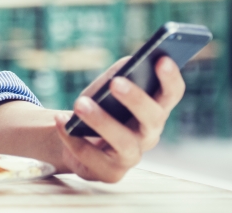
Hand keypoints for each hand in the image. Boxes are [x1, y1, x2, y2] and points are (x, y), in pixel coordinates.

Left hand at [53, 56, 185, 181]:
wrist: (77, 138)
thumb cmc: (101, 107)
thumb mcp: (108, 87)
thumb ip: (121, 73)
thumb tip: (128, 64)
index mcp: (154, 109)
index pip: (171, 94)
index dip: (170, 78)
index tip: (162, 58)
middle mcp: (149, 135)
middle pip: (153, 118)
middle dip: (136, 99)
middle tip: (116, 82)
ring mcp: (131, 156)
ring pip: (124, 142)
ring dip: (102, 121)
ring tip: (80, 104)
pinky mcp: (110, 173)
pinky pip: (92, 157)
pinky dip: (73, 137)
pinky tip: (61, 120)